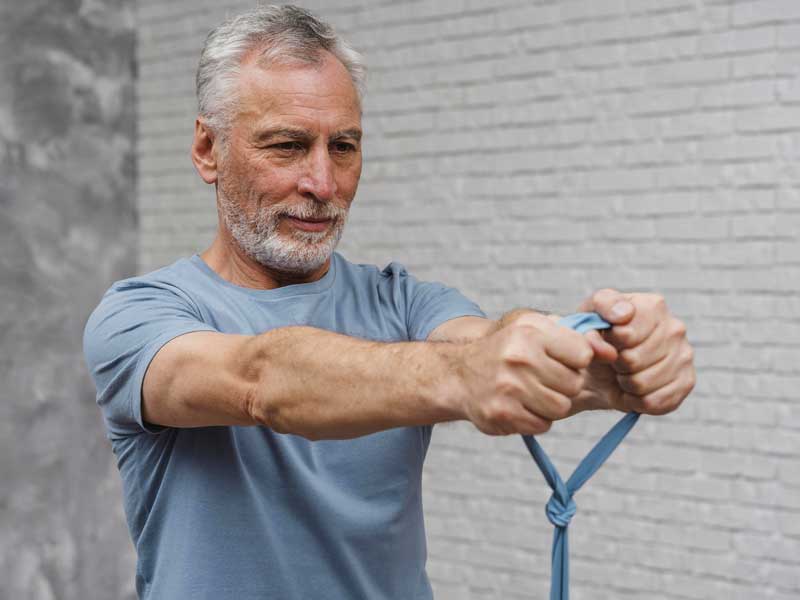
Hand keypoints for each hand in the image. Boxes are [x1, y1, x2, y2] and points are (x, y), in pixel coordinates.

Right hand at [455, 311, 593, 434]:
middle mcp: (518, 358)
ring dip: (551, 403)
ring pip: (561, 407)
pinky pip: (542, 425)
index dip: (575, 360)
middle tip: (542, 377)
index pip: (582, 355)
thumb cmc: (506, 349)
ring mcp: (509, 388)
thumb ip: (574, 335)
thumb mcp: (533, 327)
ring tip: (530, 391)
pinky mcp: (502, 415)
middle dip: (563, 383)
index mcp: (529, 333)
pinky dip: (535, 418)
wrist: (459, 375)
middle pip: (574, 384)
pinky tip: (519, 405)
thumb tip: (611, 352)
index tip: (559, 359)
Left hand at [579, 289, 695, 414]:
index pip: (626, 334)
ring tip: (623, 373)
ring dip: (624, 383)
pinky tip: (633, 389)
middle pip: (634, 360)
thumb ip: (600, 311)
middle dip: (616, 364)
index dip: (609, 343)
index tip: (607, 340)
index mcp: (652, 306)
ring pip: (643, 383)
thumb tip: (619, 321)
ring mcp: (684, 355)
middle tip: (614, 360)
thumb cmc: (598, 336)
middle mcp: (675, 328)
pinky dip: (636, 400)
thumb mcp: (589, 314)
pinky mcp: (686, 382)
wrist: (601, 367)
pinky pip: (654, 402)